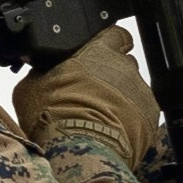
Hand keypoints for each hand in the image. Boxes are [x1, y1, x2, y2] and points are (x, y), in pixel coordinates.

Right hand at [12, 25, 160, 164]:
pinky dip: (131, 121)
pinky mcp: (150, 116)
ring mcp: (140, 91)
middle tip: (91, 95)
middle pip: (123, 65)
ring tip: (99, 119)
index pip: (116, 34)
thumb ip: (44, 71)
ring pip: (133, 91)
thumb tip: (41, 71)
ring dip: (120, 101)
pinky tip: (111, 131)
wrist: (78, 148)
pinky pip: (142, 114)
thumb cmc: (55, 116)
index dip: (110, 44)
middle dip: (111, 77)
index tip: (103, 54)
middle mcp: (123, 66)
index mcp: (97, 51)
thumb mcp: (32, 86)